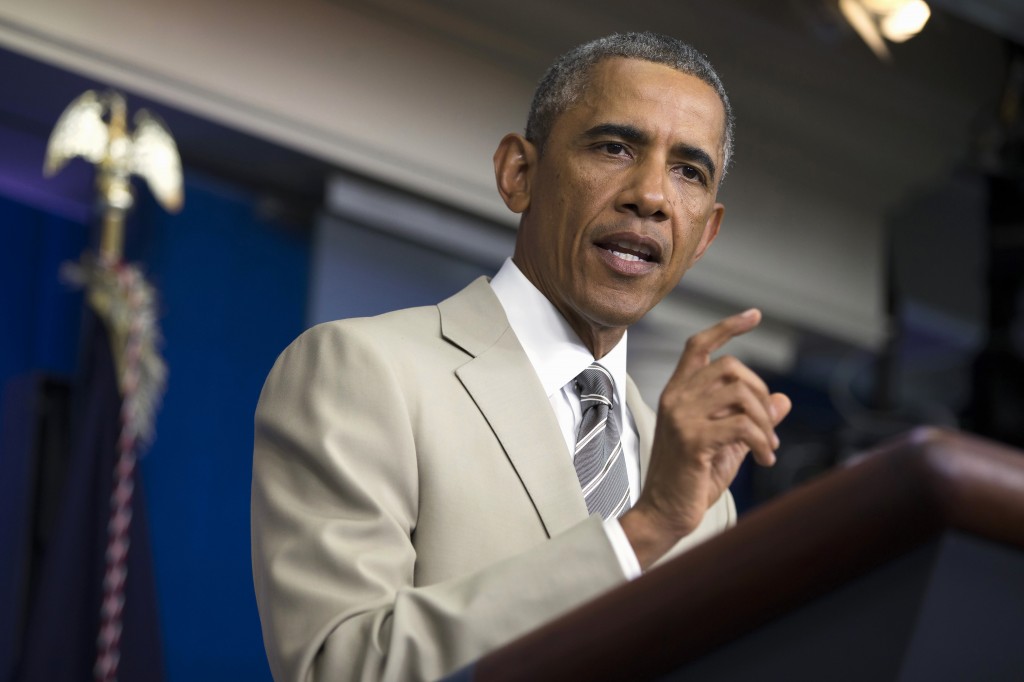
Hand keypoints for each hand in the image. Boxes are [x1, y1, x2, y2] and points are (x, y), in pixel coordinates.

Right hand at [620, 308, 790, 568]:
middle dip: (761, 391)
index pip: (700, 345)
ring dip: (765, 422)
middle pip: (730, 366)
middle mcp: (675, 398)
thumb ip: (752, 420)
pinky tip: (764, 459)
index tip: (754, 315)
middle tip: (768, 426)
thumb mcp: (728, 444)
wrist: (664, 514)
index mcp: (678, 393)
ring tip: (769, 447)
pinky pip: (742, 426)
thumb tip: (783, 400)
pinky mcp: (692, 440)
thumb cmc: (691, 480)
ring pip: (740, 394)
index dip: (727, 327)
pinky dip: (763, 442)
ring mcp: (681, 417)